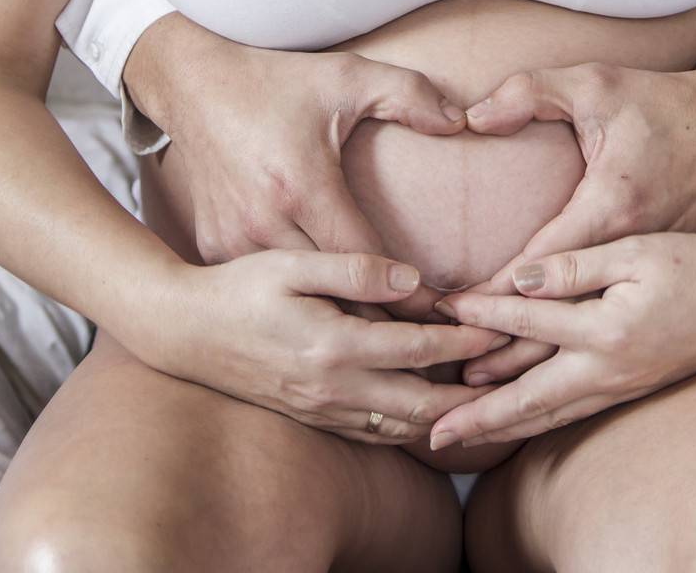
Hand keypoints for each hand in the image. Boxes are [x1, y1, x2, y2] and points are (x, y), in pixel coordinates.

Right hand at [126, 13, 469, 315]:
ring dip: (346, 328)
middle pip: (334, 299)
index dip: (411, 295)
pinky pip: (268, 287)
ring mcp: (235, 244)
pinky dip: (300, 304)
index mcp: (301, 188)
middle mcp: (264, 226)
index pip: (367, 264)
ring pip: (300, 303)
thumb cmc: (274, 81)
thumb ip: (408, 94)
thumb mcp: (346, 75)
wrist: (192, 86)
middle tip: (437, 348)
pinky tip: (339, 322)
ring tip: (401, 351)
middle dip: (387, 326)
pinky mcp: (217, 250)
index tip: (449, 316)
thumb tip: (459, 121)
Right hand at [144, 247, 513, 443]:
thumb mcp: (292, 263)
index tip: (500, 325)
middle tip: (511, 373)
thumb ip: (354, 268)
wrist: (185, 332)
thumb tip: (414, 280)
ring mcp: (322, 410)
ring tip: (486, 395)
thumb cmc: (239, 287)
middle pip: (420, 404)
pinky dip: (412, 425)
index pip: (417, 348)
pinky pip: (375, 433)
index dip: (464, 339)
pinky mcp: (314, 417)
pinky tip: (433, 410)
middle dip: (470, 391)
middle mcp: (332, 389)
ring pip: (402, 428)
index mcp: (332, 346)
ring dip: (445, 414)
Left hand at [429, 231, 695, 450]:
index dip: (483, 313)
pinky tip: (515, 424)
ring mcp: (619, 386)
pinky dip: (535, 421)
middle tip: (431, 431)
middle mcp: (608, 368)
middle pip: (530, 398)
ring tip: (460, 438)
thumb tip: (522, 278)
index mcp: (607, 329)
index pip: (529, 322)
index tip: (443, 309)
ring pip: (548, 414)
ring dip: (501, 427)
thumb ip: (577, 264)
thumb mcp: (635, 250)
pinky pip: (571, 413)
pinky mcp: (627, 389)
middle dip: (478, 415)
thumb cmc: (694, 263)